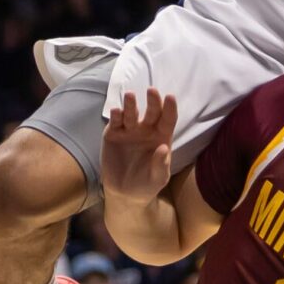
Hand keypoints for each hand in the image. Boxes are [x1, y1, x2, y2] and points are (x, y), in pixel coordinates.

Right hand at [102, 88, 176, 202]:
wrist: (125, 193)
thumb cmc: (147, 183)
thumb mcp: (158, 178)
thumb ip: (161, 165)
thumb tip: (163, 148)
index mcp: (162, 136)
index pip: (168, 119)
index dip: (170, 108)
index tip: (170, 97)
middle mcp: (146, 129)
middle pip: (152, 111)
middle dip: (153, 100)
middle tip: (152, 90)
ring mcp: (129, 130)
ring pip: (132, 113)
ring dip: (131, 104)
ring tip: (130, 95)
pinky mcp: (113, 134)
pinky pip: (115, 122)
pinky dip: (115, 116)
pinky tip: (116, 111)